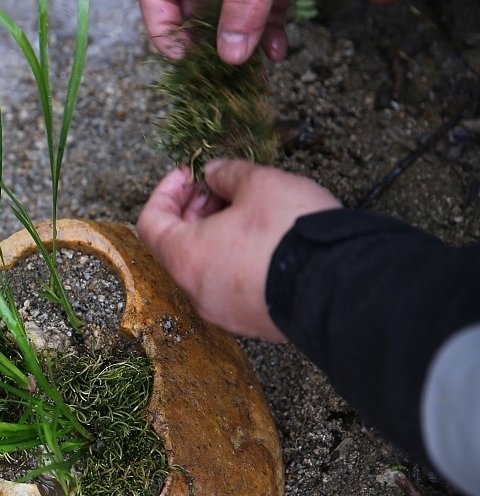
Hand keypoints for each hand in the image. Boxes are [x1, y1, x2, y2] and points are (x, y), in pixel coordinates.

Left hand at [136, 160, 341, 340]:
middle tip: (222, 187)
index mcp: (185, 258)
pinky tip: (268, 239)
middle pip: (178, 245)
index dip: (166, 191)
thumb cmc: (293, 234)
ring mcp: (226, 312)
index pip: (150, 223)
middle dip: (196, 210)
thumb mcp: (259, 183)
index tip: (189, 174)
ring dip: (219, 234)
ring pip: (208, 267)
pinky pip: (234, 286)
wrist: (345, 287)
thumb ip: (227, 173)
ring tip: (250, 209)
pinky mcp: (255, 322)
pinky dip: (238, 259)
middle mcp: (198, 293)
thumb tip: (215, 174)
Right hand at [139, 0, 357, 63]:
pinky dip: (269, 32)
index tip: (184, 56)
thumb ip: (245, 2)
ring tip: (252, 69)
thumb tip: (230, 52)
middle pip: (195, 10)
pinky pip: (264, 11)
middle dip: (207, 41)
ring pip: (232, 15)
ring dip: (241, 43)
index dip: (164, 28)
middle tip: (220, 68)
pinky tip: (275, 50)